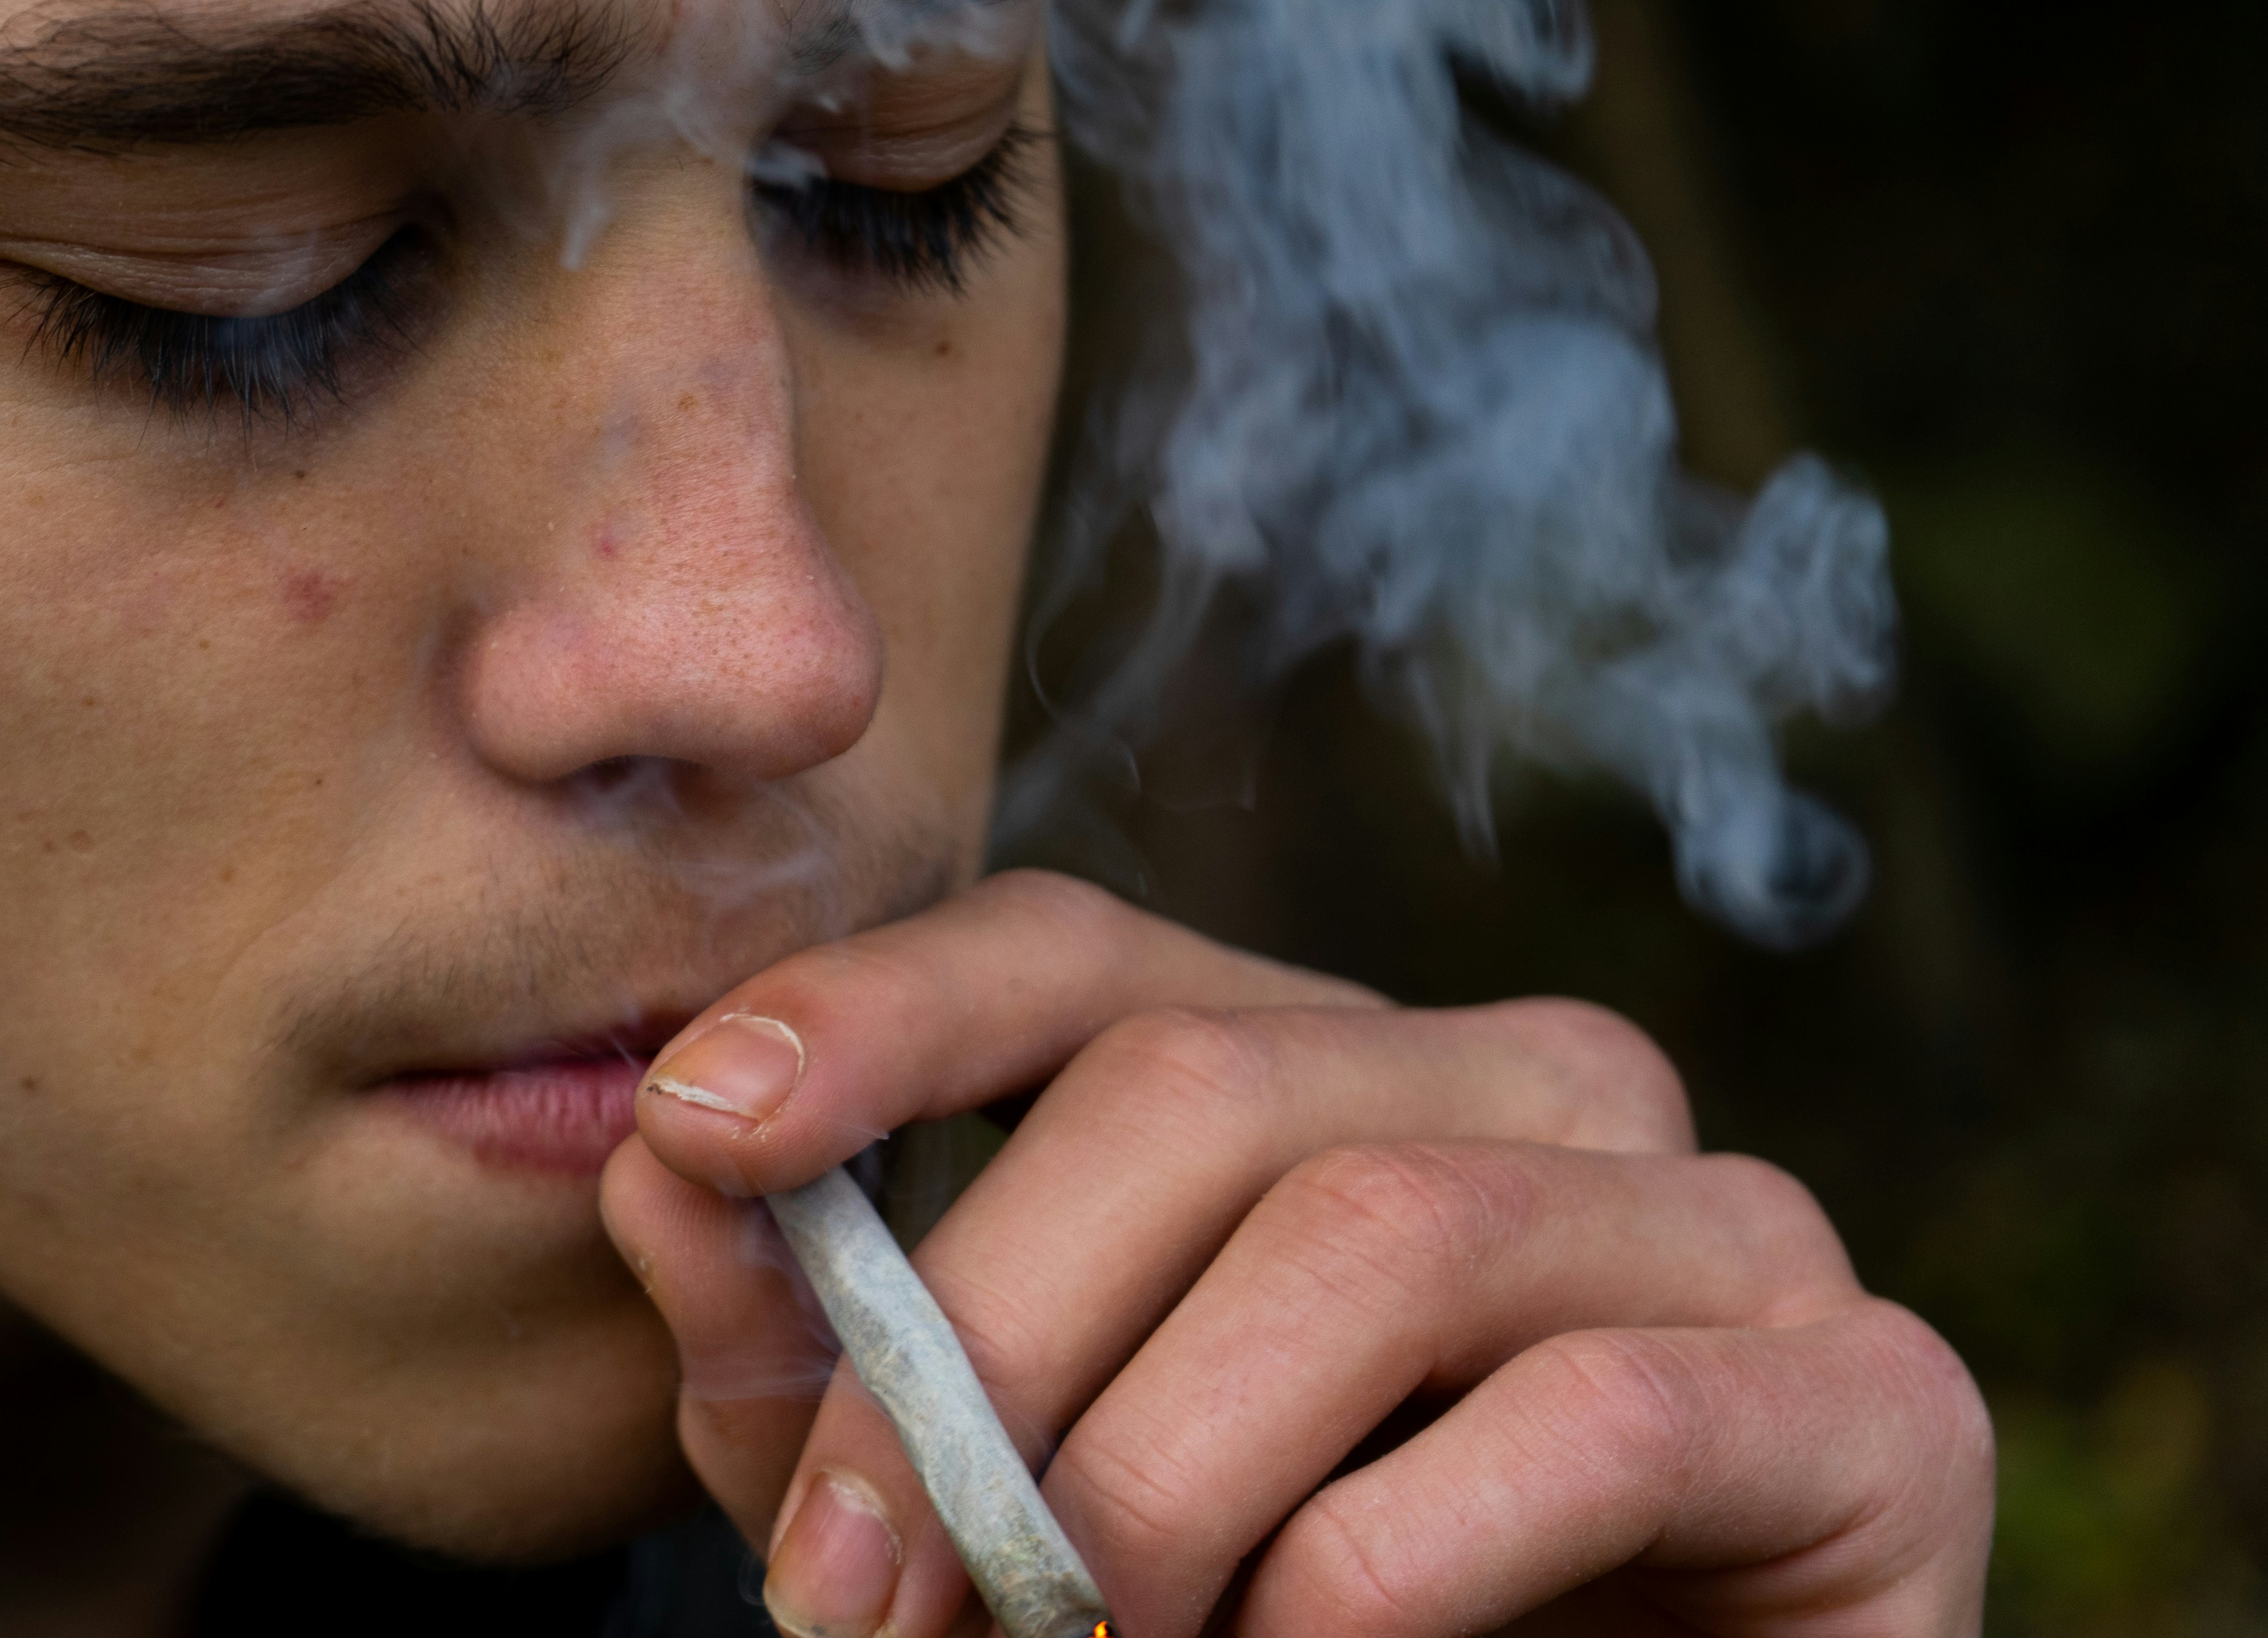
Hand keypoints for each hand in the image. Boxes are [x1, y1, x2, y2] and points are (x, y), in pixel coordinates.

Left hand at [600, 871, 1993, 1637]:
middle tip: (862, 1597)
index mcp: (1327, 1077)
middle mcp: (1530, 1086)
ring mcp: (1718, 1219)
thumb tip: (660, 1168)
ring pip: (1371, 1235)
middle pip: (1194, 1086)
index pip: (1081, 954)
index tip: (698, 1121)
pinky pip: (1586, 1416)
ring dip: (1163, 1484)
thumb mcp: (988, 1507)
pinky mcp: (1868, 1398)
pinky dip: (1377, 1574)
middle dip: (985, 1352)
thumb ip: (835, 1358)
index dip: (882, 1012)